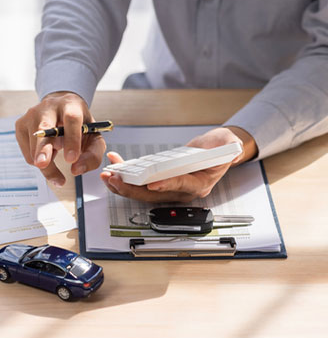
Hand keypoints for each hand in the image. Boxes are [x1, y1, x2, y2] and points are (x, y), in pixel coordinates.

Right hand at [15, 91, 105, 185]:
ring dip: (46, 164)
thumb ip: (92, 155)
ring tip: (56, 161)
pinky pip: (28, 154)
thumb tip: (76, 169)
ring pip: (34, 146)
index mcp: (70, 105)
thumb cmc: (78, 125)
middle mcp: (48, 107)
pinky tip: (47, 152)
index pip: (71, 119)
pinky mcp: (20, 126)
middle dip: (43, 148)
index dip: (72, 139)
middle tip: (43, 164)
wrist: (61, 109)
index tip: (72, 159)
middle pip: (44, 128)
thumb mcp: (93, 137)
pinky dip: (39, 160)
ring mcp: (31, 115)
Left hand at [100, 126, 257, 202]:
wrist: (214, 152)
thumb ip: (229, 146)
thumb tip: (230, 149)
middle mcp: (181, 191)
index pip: (180, 186)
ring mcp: (168, 188)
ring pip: (142, 192)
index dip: (166, 186)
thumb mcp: (228, 144)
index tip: (151, 184)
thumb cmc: (219, 149)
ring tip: (107, 175)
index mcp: (198, 184)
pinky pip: (139, 183)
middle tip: (115, 180)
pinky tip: (115, 165)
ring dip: (123, 185)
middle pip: (153, 194)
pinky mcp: (159, 182)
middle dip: (132, 189)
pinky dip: (126, 175)